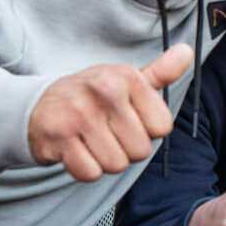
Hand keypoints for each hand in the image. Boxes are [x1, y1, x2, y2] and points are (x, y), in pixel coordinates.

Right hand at [28, 44, 193, 179]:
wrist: (38, 106)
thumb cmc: (91, 97)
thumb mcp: (124, 80)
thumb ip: (160, 73)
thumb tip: (187, 52)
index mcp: (126, 77)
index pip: (163, 127)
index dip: (146, 130)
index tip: (126, 119)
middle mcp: (103, 91)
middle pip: (141, 150)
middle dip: (125, 149)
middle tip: (105, 132)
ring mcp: (78, 114)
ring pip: (116, 165)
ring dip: (104, 161)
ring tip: (90, 140)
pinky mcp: (58, 137)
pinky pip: (90, 173)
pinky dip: (83, 169)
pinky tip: (75, 150)